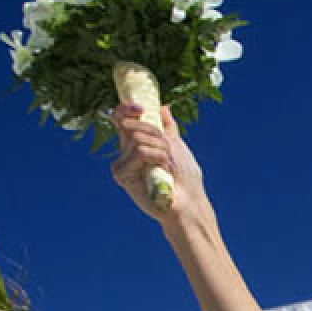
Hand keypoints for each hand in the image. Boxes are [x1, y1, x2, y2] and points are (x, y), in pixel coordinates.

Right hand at [109, 103, 206, 223]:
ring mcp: (123, 163)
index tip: (141, 108)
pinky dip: (156, 157)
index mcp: (138, 143)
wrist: (189, 203)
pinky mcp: (122, 174)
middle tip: (168, 149)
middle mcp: (126, 152)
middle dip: (154, 132)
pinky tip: (164, 170)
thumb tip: (163, 107)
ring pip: (137, 138)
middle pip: (130, 124)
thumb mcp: (177, 147)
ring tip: (169, 164)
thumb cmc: (186, 180)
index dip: (127, 108)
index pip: (122, 118)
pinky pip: (138, 152)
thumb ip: (167, 127)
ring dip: (160, 148)